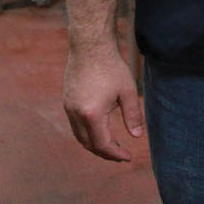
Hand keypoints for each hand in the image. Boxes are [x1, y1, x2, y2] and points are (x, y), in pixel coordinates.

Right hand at [63, 45, 145, 161]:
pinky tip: (100, 129)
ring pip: (79, 136)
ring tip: (112, 145)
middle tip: (121, 154)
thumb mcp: (128, 91)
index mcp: (92, 114)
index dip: (115, 153)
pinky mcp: (66, 101)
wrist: (90, 46)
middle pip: (88, 144)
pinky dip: (87, 133)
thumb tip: (137, 136)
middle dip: (105, 152)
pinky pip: (75, 125)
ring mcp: (68, 108)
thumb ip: (133, 116)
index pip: (102, 144)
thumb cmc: (111, 66)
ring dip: (95, 144)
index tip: (128, 157)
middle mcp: (76, 114)